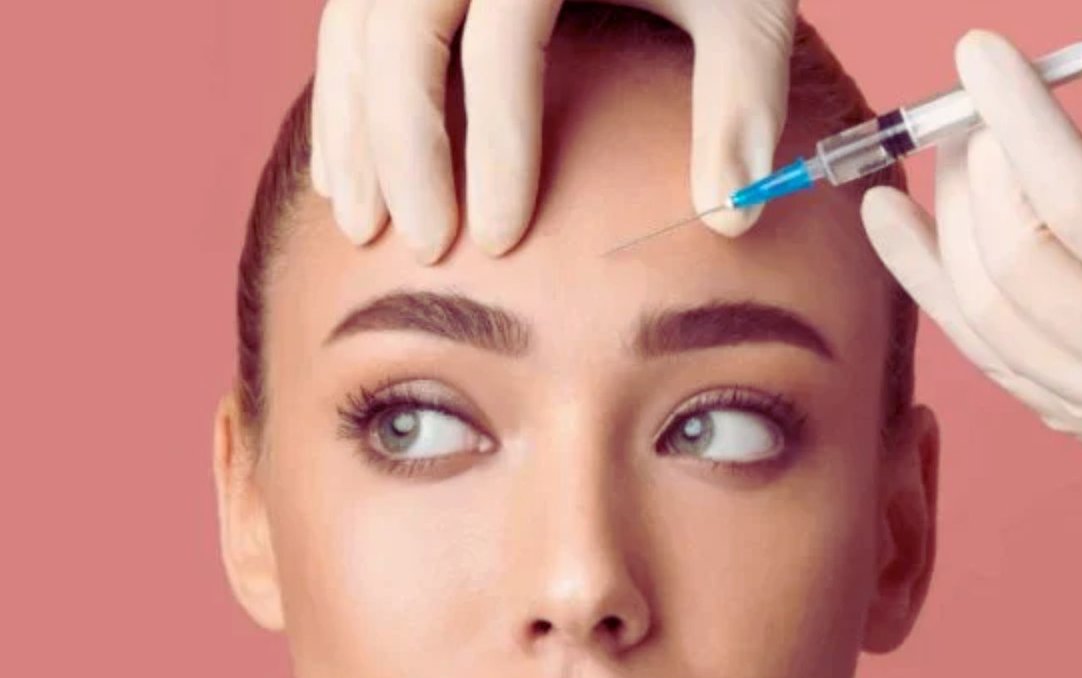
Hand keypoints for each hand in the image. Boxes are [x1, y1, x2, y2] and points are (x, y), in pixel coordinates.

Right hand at [309, 0, 798, 262]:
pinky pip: (347, 22)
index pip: (501, 42)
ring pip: (355, 28)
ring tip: (363, 227)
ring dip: (350, 130)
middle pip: (402, 34)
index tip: (500, 241)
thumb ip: (739, 100)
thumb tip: (733, 218)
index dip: (495, 146)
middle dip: (403, 150)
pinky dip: (338, 98)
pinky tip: (342, 173)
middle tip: (427, 248)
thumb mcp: (742, 6)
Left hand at [860, 0, 1081, 525]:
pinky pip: (986, 354)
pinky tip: (900, 221)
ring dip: (945, 223)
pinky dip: (938, 283)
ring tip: (948, 150)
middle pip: (1018, 266)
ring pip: (982, 318)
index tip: (980, 53)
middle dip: (979, 171)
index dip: (1024, 120)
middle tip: (972, 102)